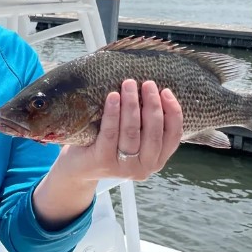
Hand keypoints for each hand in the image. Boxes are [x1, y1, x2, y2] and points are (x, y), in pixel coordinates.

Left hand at [56, 79, 182, 181]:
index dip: (173, 113)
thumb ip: (145, 126)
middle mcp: (144, 167)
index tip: (166, 91)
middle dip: (152, 104)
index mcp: (157, 160)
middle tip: (147, 83)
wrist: (78, 168)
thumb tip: (154, 91)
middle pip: (154, 133)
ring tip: (128, 85)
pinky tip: (113, 97)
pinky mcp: (103, 162)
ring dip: (131, 105)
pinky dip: (113, 113)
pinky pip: (110, 133)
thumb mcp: (133, 140)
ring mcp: (124, 167)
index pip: (173, 136)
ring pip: (132, 132)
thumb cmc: (107, 146)